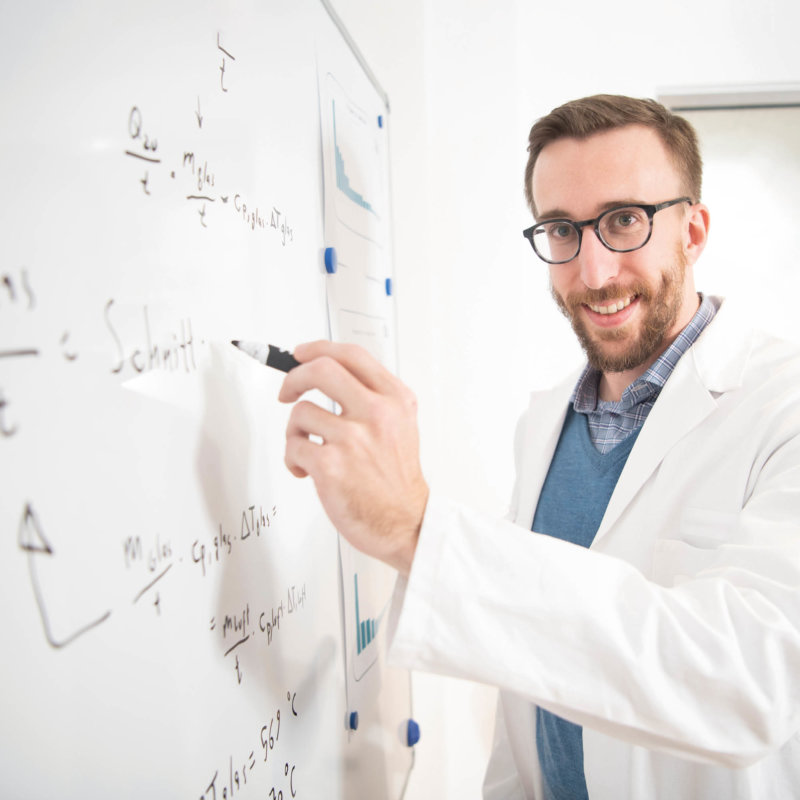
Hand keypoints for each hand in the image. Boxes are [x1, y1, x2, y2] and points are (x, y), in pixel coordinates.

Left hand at [278, 341, 428, 575]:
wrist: (406, 522)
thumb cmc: (397, 478)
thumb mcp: (401, 424)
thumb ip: (374, 396)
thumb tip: (329, 372)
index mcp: (395, 399)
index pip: (352, 355)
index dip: (318, 348)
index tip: (301, 354)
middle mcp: (377, 414)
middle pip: (321, 369)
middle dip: (294, 377)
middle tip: (288, 392)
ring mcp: (353, 439)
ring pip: (300, 412)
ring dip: (294, 430)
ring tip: (307, 447)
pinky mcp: (331, 465)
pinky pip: (293, 446)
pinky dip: (293, 458)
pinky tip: (306, 470)